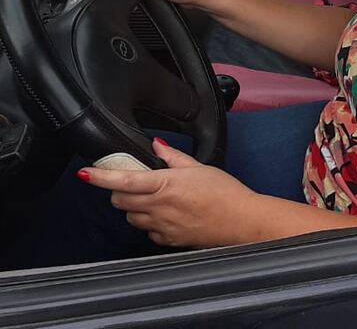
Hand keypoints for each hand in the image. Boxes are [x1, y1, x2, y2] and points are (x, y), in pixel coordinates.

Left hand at [79, 139, 261, 247]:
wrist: (242, 221)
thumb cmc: (226, 194)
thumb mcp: (201, 167)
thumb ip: (174, 157)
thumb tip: (158, 146)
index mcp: (166, 184)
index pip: (124, 180)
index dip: (100, 177)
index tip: (86, 173)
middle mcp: (160, 207)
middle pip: (121, 201)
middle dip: (120, 191)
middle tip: (135, 184)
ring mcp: (162, 226)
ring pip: (132, 217)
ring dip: (135, 207)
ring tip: (156, 200)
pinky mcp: (168, 240)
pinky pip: (148, 232)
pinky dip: (151, 223)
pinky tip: (168, 215)